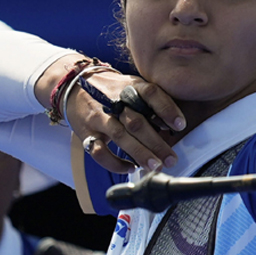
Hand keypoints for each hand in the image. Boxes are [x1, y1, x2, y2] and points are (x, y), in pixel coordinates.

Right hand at [62, 68, 186, 173]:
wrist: (75, 86)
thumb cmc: (114, 91)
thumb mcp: (134, 86)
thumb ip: (153, 103)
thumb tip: (173, 125)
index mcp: (131, 87)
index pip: (151, 94)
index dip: (167, 109)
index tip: (180, 125)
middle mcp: (114, 102)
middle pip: (136, 122)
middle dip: (156, 143)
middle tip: (171, 158)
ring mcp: (99, 118)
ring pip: (120, 137)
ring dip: (139, 153)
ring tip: (155, 166)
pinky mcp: (87, 133)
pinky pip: (99, 151)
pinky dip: (115, 163)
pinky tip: (130, 167)